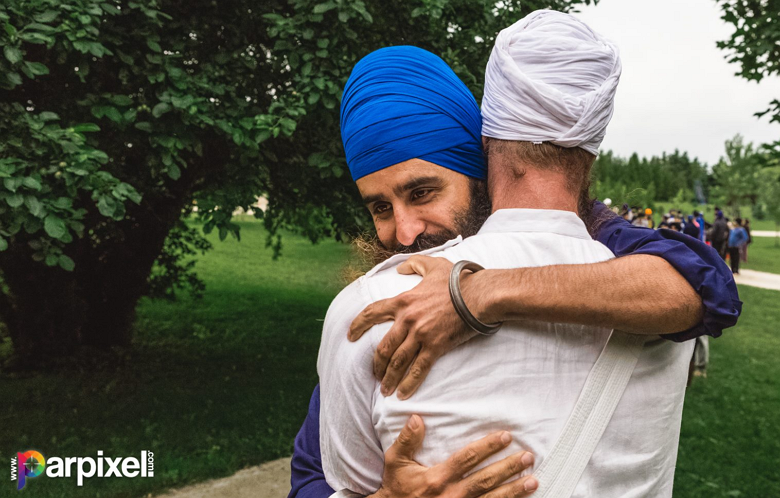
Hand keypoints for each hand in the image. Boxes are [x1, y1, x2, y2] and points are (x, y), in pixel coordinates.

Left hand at [349, 255, 489, 398]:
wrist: (478, 295)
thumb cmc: (458, 280)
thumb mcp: (433, 266)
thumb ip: (414, 265)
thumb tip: (400, 268)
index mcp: (403, 301)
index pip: (372, 313)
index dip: (358, 325)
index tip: (351, 335)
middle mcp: (408, 319)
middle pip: (383, 346)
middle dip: (376, 363)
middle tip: (374, 374)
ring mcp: (421, 334)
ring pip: (397, 361)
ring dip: (389, 378)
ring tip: (385, 390)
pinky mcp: (435, 347)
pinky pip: (418, 370)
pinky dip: (409, 384)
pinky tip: (402, 395)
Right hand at [367, 415, 536, 497]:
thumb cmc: (397, 487)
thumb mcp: (396, 462)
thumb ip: (407, 440)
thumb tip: (417, 418)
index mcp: (437, 478)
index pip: (467, 458)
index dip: (488, 447)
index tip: (506, 436)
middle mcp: (451, 495)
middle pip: (486, 480)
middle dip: (508, 468)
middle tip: (528, 457)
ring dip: (514, 491)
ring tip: (533, 481)